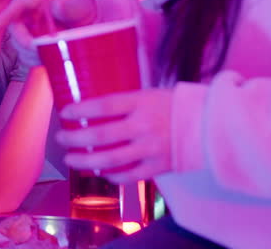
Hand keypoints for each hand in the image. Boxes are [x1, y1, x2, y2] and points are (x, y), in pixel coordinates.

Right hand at [0, 0, 134, 47]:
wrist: (96, 21)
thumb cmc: (88, 9)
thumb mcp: (81, 6)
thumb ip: (70, 5)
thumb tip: (56, 5)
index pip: (18, 4)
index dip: (6, 14)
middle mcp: (35, 10)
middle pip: (16, 26)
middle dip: (23, 40)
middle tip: (36, 49)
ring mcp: (35, 25)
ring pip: (21, 41)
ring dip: (30, 51)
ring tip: (48, 54)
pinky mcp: (38, 38)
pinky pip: (29, 50)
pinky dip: (35, 57)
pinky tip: (49, 57)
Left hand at [55, 88, 173, 183]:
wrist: (209, 125)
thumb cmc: (175, 106)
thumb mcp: (150, 95)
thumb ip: (126, 103)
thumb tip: (94, 107)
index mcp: (142, 102)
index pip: (104, 105)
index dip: (81, 109)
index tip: (65, 113)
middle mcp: (144, 126)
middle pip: (101, 134)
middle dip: (75, 138)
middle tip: (60, 139)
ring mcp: (151, 148)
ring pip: (110, 159)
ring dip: (86, 161)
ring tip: (71, 160)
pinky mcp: (158, 167)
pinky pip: (129, 175)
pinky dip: (112, 176)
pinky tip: (101, 173)